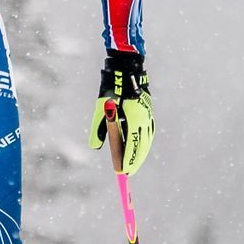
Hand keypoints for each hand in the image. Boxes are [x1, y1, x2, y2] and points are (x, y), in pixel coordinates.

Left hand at [88, 50, 152, 173]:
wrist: (127, 69)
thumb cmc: (111, 89)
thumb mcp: (101, 108)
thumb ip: (99, 128)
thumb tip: (95, 147)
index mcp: (134, 116)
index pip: (133, 143)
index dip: (128, 159)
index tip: (122, 170)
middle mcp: (145, 117)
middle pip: (142, 144)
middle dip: (135, 160)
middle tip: (127, 173)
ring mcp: (149, 115)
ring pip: (147, 139)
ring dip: (140, 153)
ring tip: (133, 165)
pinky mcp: (148, 113)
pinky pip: (148, 132)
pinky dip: (143, 143)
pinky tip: (138, 148)